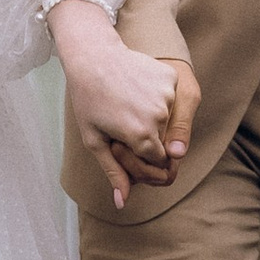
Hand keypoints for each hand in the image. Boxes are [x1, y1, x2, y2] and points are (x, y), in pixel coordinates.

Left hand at [54, 3, 196, 210]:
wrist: (92, 56)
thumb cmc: (88, 100)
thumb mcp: (95, 140)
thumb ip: (114, 172)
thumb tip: (122, 203)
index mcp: (141, 136)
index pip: (157, 161)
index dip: (140, 155)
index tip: (124, 141)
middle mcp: (160, 117)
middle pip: (164, 141)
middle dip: (147, 136)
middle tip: (121, 117)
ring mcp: (167, 94)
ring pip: (168, 118)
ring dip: (153, 115)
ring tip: (127, 100)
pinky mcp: (170, 77)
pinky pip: (171, 96)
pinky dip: (157, 94)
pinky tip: (137, 85)